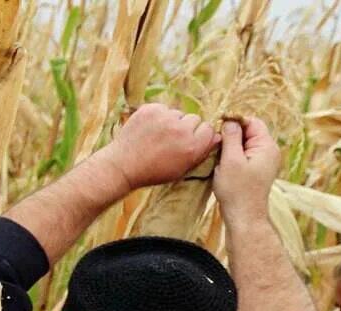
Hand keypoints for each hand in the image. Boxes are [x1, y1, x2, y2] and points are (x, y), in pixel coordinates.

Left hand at [98, 103, 218, 188]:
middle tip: (170, 140)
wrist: (123, 166)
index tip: (189, 141)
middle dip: (186, 128)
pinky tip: (148, 130)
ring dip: (171, 122)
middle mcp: (182, 130)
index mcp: (192, 146)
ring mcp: (165, 118)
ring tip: (157, 136)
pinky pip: (162, 108)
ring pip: (178, 113)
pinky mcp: (151, 109)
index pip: (209, 129)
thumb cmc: (153, 171)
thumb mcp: (182, 168)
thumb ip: (201, 151)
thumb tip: (217, 136)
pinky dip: (157, 116)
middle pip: (194, 119)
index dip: (199, 135)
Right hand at [211, 116, 281, 217]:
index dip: (235, 122)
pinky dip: (233, 158)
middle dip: (232, 137)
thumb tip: (230, 121)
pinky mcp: (257, 171)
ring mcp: (264, 162)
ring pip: (245, 145)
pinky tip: (224, 168)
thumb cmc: (237, 190)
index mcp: (267, 146)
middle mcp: (269, 152)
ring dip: (230, 149)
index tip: (219, 128)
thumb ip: (231, 137)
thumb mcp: (230, 160)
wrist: (244, 217)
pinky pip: (244, 156)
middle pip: (249, 133)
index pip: (252, 122)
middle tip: (217, 148)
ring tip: (220, 160)